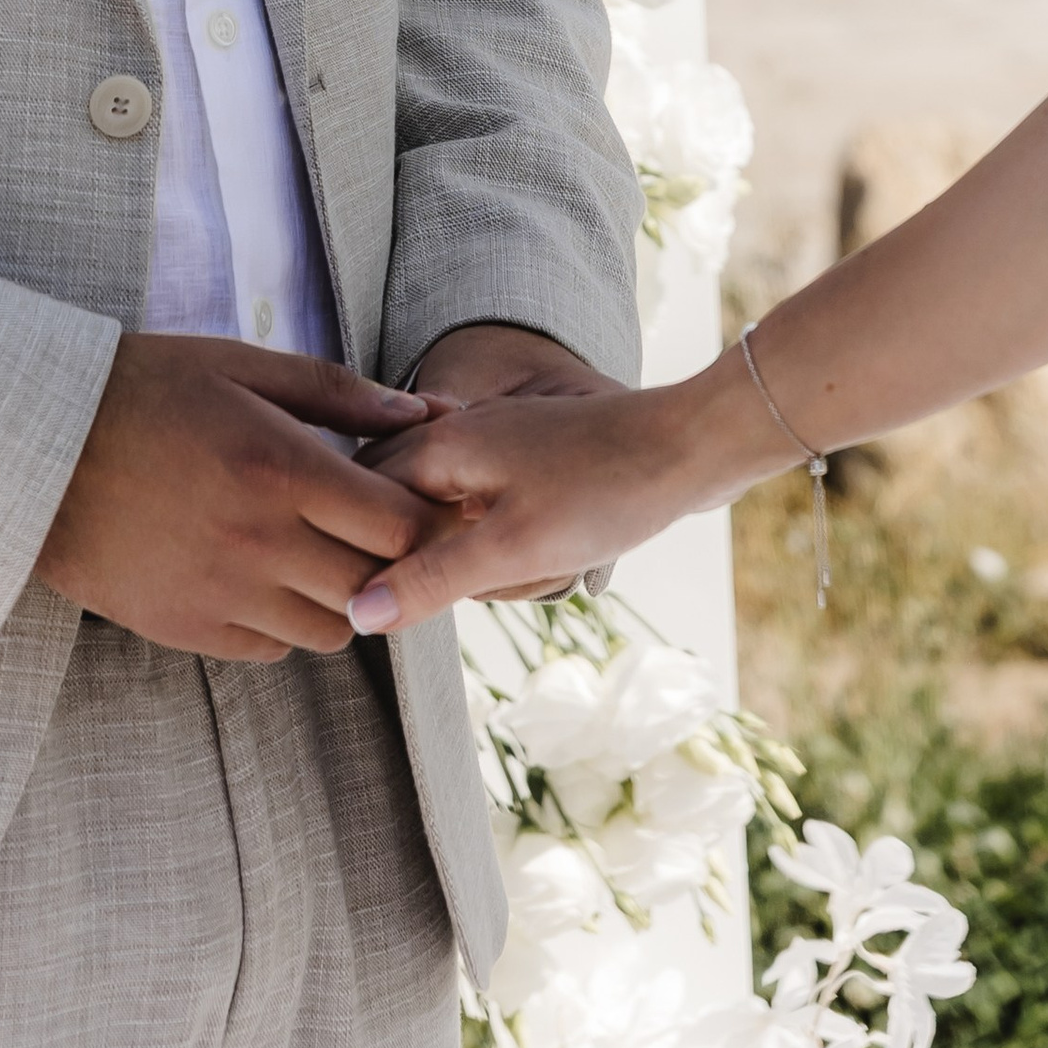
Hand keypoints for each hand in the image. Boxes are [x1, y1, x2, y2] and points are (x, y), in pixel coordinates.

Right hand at [34, 334, 450, 662]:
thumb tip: (419, 413)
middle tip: (374, 528)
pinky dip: (283, 619)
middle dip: (389, 559)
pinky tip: (262, 573)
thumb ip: (335, 392)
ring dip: (339, 595)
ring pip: (330, 629)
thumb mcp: (237, 364)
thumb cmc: (139, 387)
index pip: (399, 526)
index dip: (424, 518)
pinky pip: (271, 648)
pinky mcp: (186, 627)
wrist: (31, 444)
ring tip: (315, 550)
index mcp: (279, 468)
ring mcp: (222, 593)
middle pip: (374, 585)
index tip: (419, 499)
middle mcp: (259, 542)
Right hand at [375, 321, 625, 599]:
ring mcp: (493, 443)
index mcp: (439, 445)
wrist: (688, 448)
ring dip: (492, 562)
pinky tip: (552, 554)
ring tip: (546, 563)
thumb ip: (430, 579)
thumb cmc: (603, 492)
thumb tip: (358, 613)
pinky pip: (493, 514)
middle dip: (447, 563)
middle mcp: (456, 434)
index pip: (361, 501)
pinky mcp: (528, 459)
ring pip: (454, 521)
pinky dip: (515, 545)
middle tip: (503, 578)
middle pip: (405, 514)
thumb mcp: (512, 550)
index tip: (423, 597)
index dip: (377, 557)